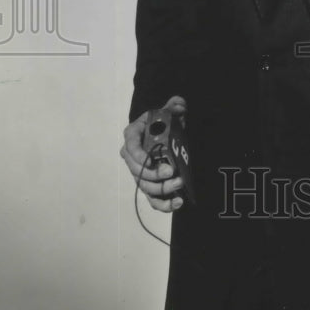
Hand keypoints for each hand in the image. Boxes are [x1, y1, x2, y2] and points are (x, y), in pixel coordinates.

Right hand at [120, 95, 187, 212]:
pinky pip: (153, 200)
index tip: (154, 161)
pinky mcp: (150, 186)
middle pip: (138, 172)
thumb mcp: (168, 112)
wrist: (165, 134)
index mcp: (133, 136)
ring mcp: (140, 173)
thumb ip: (174, 106)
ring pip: (146, 187)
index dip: (140, 157)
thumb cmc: (163, 122)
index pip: (131, 148)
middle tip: (173, 173)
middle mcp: (132, 157)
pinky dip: (164, 204)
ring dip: (162, 189)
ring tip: (179, 184)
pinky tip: (178, 202)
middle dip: (155, 175)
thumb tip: (178, 105)